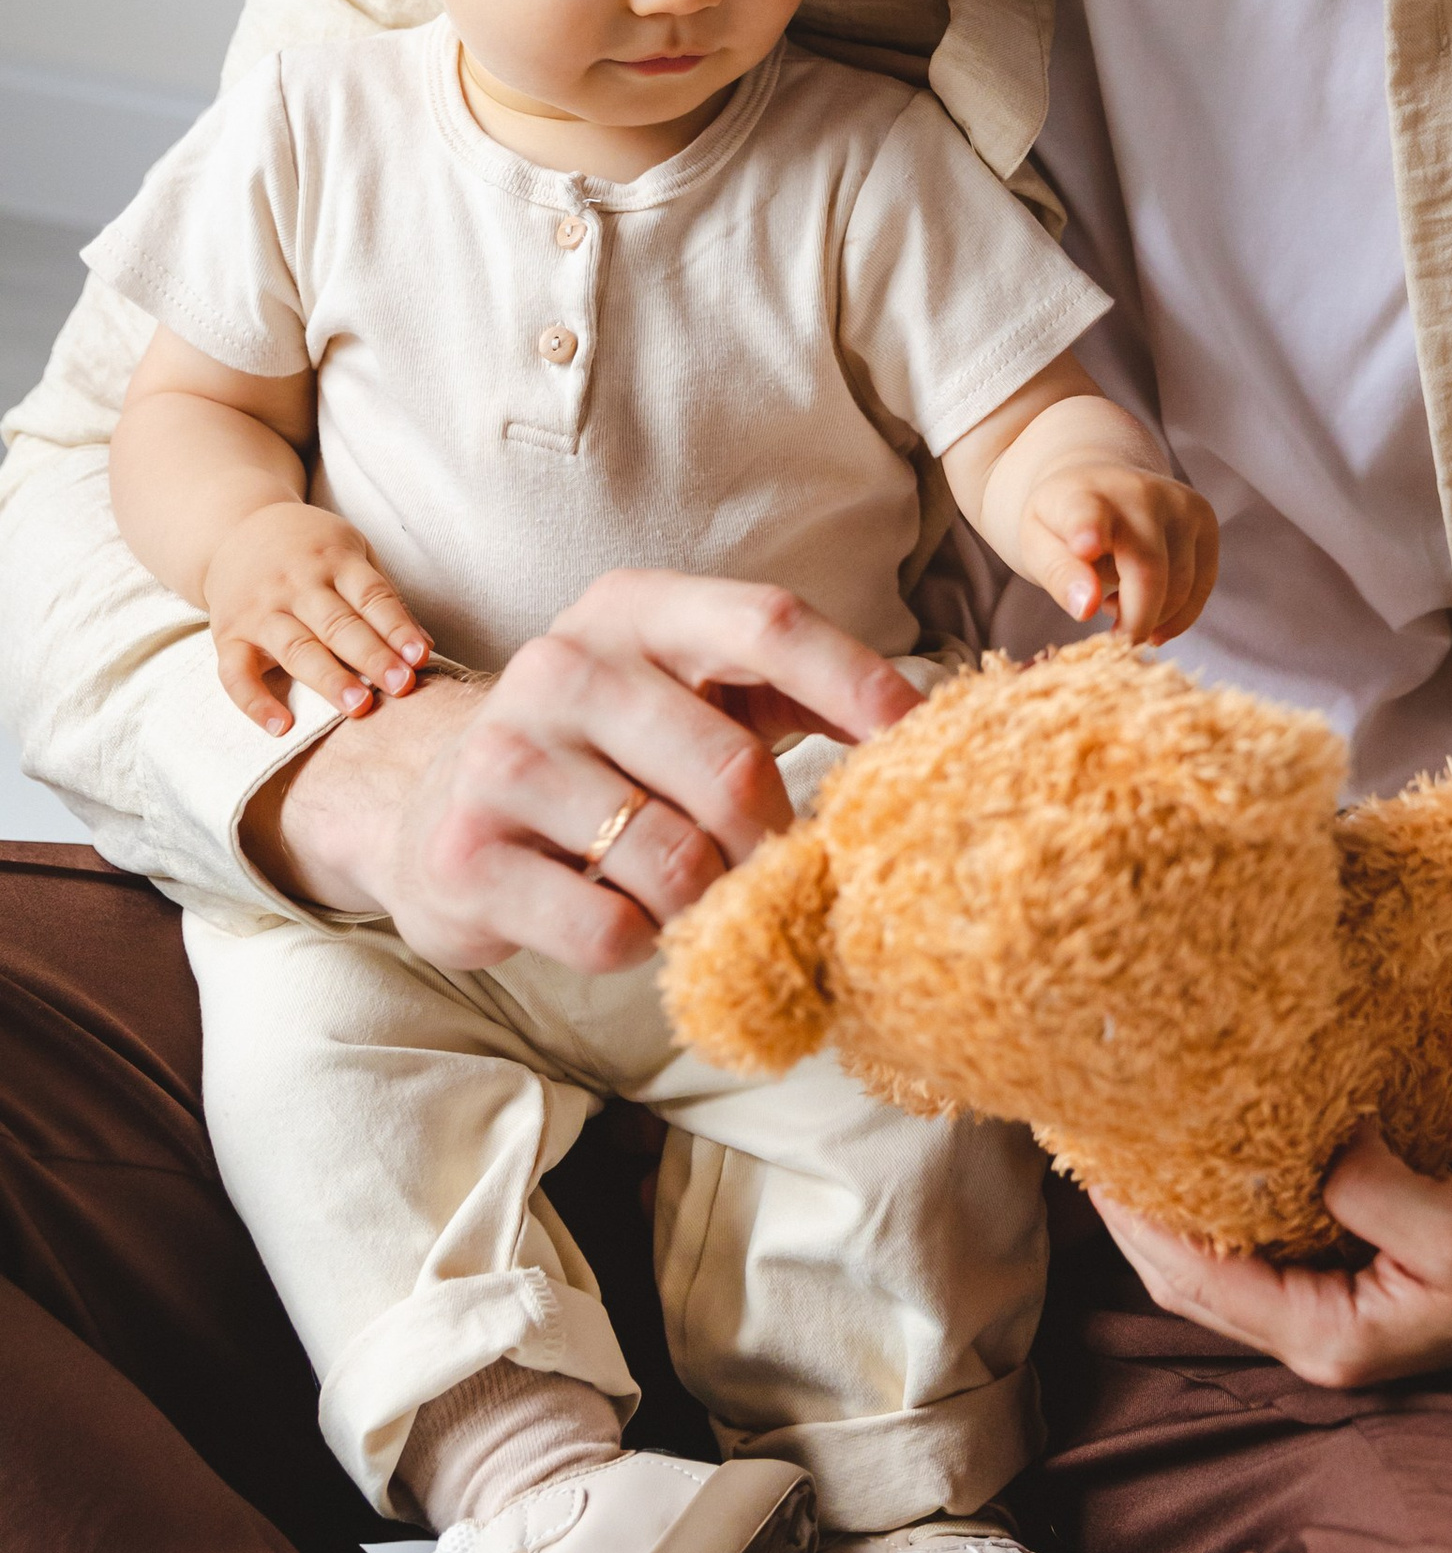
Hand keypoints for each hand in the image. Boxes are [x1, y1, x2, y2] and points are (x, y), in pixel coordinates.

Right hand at [202, 505, 430, 734]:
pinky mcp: (228, 635)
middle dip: (371, 656)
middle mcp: (295, 584)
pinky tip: (281, 727)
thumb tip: (424, 647)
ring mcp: (259, 610)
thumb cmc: (309, 550)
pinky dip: (255, 702)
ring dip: (328, 678)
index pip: (371, 597)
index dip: (397, 627)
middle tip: (400, 685)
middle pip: (337, 624)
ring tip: (358, 705)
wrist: (235, 529)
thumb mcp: (351, 553)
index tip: (420, 657)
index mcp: (333, 560)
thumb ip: (382, 598)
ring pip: (295, 647)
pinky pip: (236, 673)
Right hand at [253, 568, 923, 976]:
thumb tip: (920, 723)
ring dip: (707, 900)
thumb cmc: (601, 754)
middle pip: (733, 766)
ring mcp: (504, 757)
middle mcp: (562, 664)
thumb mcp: (685, 692)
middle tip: (781, 873)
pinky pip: (610, 927)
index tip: (920, 740)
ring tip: (691, 895)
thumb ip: (789, 691)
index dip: (855, 680)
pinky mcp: (466, 855)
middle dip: (775, 840)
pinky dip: (638, 943)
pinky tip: (616, 918)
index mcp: (634, 609)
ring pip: (675, 859)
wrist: (429, 811)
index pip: (767, 622)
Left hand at [1017, 461, 1218, 644]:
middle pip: (1148, 570)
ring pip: (1181, 584)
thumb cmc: (1063, 523)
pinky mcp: (1204, 518)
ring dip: (1153, 615)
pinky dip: (1179, 614)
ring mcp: (1179, 502)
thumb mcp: (1036, 545)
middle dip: (1135, 621)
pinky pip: (1203, 584)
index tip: (1085, 548)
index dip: (1088, 531)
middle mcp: (1138, 492)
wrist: (1099, 479)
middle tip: (1114, 641)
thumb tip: (1085, 608)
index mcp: (1081, 495)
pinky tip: (1153, 615)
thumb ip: (1057, 574)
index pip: (1086, 513)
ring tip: (1118, 607)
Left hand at [1094, 1127, 1451, 1387]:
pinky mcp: (1356, 1276)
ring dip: (1172, 1207)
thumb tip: (1307, 1138)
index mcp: (1330, 1339)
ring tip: (1131, 1136)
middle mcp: (1318, 1338)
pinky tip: (1213, 1148)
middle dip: (1134, 1215)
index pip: (1196, 1278)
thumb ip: (1365, 1187)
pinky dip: (1226, 1198)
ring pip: (1220, 1263)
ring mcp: (1335, 1313)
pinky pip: (1265, 1241)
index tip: (1096, 1151)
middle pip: (1188, 1280)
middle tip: (1090, 1133)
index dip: (1137, 1219)